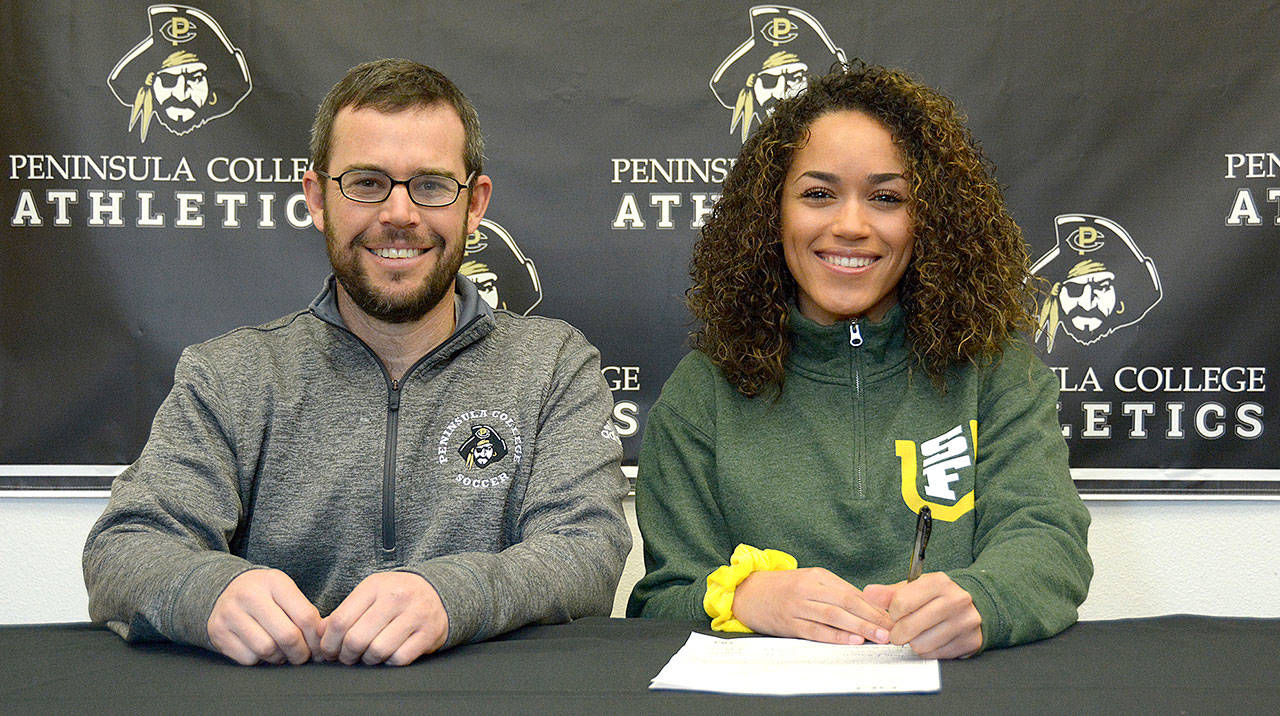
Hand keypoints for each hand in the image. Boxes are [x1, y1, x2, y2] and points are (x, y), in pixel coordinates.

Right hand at [207, 568, 321, 665]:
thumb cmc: (264, 594)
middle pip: (287, 636)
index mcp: (274, 582)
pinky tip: (262, 651)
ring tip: (283, 653)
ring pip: (267, 650)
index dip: (317, 639)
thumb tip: (323, 639)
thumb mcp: (284, 591)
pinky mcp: (218, 632)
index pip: (306, 617)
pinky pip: (248, 658)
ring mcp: (231, 614)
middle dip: (301, 653)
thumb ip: (304, 612)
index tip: (319, 648)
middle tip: (303, 656)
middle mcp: (250, 595)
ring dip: (280, 658)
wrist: (225, 589)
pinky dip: (260, 660)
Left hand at [319, 571, 447, 665]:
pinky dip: (389, 662)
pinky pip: (399, 658)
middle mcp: (395, 597)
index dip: (329, 642)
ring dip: (368, 660)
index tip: (329, 651)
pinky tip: (388, 655)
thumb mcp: (371, 593)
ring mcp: (414, 615)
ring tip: (368, 656)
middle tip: (347, 657)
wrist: (438, 592)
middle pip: (356, 639)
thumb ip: (345, 612)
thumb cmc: (397, 595)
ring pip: (377, 651)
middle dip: (346, 655)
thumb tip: (319, 634)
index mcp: (375, 586)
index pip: (340, 621)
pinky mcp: (428, 633)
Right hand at [730, 568, 894, 644]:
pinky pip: (815, 630)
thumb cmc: (783, 588)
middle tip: (889, 630)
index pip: (851, 592)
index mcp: (817, 576)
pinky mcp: (789, 623)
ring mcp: (797, 606)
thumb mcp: (810, 581)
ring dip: (858, 627)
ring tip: (876, 637)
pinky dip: (834, 636)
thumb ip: (836, 591)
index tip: (891, 618)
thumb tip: (867, 606)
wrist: (748, 593)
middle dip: (871, 618)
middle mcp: (808, 589)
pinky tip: (850, 640)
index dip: (873, 606)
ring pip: (833, 616)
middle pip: (846, 603)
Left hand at [863, 573, 982, 658]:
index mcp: (939, 582)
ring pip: (921, 644)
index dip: (892, 613)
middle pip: (909, 626)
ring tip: (917, 634)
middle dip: (898, 632)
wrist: (975, 605)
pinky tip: (931, 640)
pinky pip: (935, 654)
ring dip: (913, 643)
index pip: (901, 603)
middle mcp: (956, 600)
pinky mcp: (970, 641)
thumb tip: (868, 593)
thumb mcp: (915, 588)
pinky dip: (928, 650)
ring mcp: (965, 622)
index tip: (894, 615)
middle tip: (899, 631)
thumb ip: (889, 593)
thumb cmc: (937, 597)